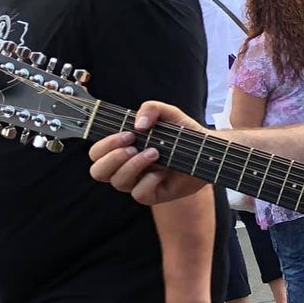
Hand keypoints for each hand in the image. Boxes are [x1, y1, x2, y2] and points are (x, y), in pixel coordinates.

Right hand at [87, 101, 207, 205]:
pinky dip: (149, 181)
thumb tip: (139, 124)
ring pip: (118, 182)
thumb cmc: (183, 133)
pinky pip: (139, 194)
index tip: (128, 133)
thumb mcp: (169, 113)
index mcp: (122, 149)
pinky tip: (162, 172)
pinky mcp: (154, 195)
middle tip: (134, 144)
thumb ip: (151, 108)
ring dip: (134, 165)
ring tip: (155, 152)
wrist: (207, 150)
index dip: (106, 145)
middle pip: (98, 171)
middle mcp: (126, 168)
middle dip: (113, 156)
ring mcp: (139, 183)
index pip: (96, 153)